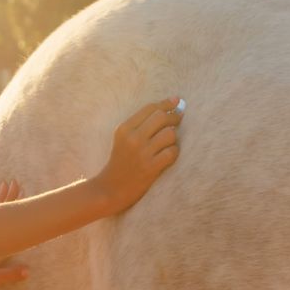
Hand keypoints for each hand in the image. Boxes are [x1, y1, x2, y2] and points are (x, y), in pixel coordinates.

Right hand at [92, 97, 183, 214]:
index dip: (166, 103)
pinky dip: (173, 152)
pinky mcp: (151, 168)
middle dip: (174, 116)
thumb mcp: (122, 138)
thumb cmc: (121, 161)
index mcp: (124, 128)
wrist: (110, 188)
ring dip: (173, 138)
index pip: (150, 108)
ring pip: (170, 134)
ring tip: (168, 143)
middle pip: (161, 117)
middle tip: (178, 118)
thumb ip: (141, 123)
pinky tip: (167, 155)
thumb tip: (170, 106)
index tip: (177, 101)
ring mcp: (142, 153)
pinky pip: (172, 152)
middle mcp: (133, 138)